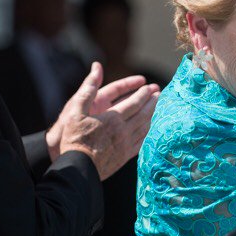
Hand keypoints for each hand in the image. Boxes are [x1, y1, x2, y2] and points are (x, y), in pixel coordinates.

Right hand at [53, 62, 158, 178]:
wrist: (78, 167)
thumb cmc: (74, 138)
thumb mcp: (75, 110)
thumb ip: (88, 89)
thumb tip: (96, 67)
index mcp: (113, 118)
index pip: (134, 103)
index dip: (143, 94)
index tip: (151, 88)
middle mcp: (123, 131)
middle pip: (143, 114)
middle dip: (152, 103)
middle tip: (160, 95)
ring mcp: (126, 145)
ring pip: (145, 128)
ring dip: (153, 117)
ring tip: (160, 109)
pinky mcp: (125, 157)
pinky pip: (142, 143)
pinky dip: (149, 134)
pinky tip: (152, 130)